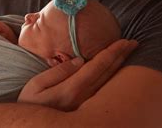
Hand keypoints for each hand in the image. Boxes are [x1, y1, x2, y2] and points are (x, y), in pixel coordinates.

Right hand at [18, 39, 137, 110]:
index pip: (97, 66)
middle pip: (107, 73)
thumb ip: (58, 72)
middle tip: (132, 43)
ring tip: (126, 53)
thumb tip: (79, 60)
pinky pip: (103, 89)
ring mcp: (86, 105)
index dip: (111, 52)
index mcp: (72, 90)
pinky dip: (111, 76)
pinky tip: (113, 70)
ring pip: (108, 82)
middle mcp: (83, 99)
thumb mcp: (37, 85)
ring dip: (119, 66)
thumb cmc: (29, 103)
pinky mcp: (85, 109)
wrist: (31, 126)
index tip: (123, 41)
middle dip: (120, 56)